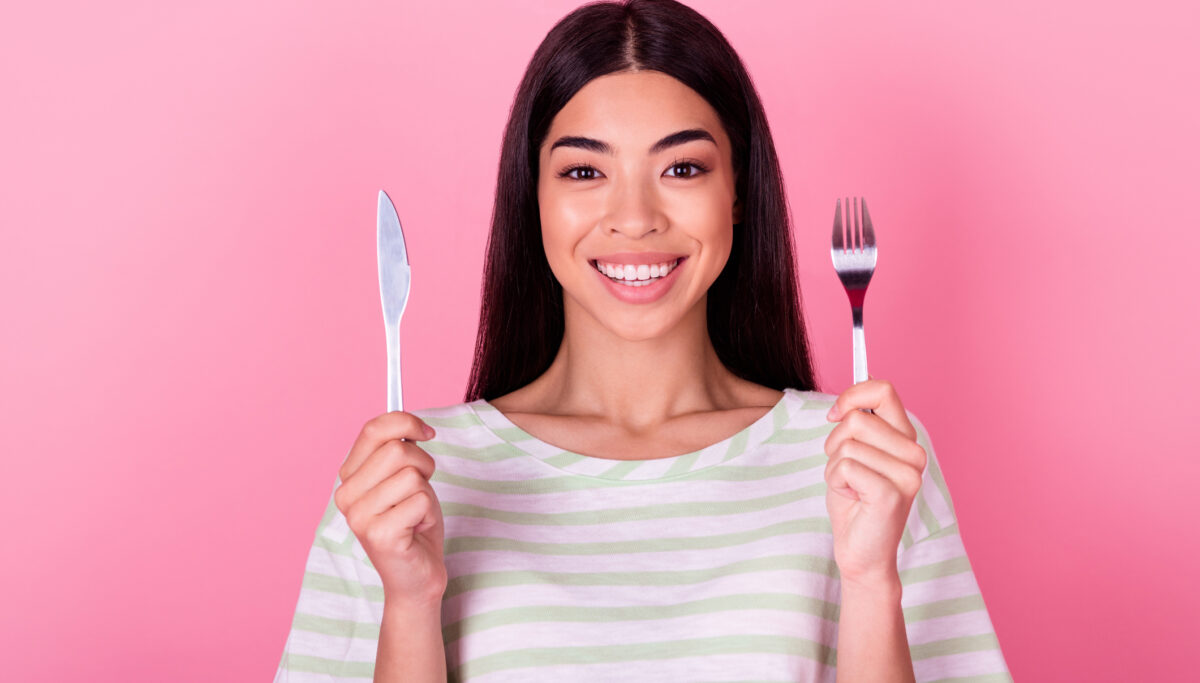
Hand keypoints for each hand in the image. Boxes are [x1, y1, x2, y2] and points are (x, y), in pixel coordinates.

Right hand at [335, 411, 446, 608]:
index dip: (405, 421)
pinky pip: (420, 500)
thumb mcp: (406, 479)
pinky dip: (428, 513)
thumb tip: (410, 424)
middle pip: (397, 449)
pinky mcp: (378, 534)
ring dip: (426, 492)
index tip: (427, 432)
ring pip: (411, 475)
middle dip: (423, 463)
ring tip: (417, 513)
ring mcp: (359, 516)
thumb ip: (400, 451)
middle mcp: (346, 495)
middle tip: (423, 487)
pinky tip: (417, 530)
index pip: (373, 430)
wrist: (416, 577)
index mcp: (349, 477)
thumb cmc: (413, 525)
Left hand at [824, 379, 926, 588]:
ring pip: (847, 444)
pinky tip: (852, 498)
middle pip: (857, 418)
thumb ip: (857, 425)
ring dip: (834, 467)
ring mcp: (907, 474)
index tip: (835, 414)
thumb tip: (847, 400)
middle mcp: (914, 454)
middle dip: (836, 442)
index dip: (852, 395)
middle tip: (845, 470)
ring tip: (850, 488)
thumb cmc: (855, 502)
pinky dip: (836, 481)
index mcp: (906, 439)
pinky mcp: (892, 493)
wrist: (861, 552)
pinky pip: (845, 466)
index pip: (884, 390)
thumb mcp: (854, 454)